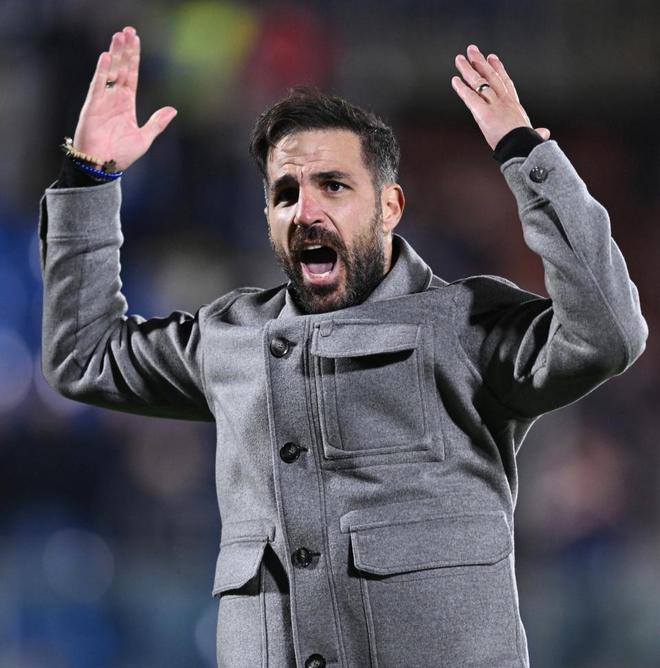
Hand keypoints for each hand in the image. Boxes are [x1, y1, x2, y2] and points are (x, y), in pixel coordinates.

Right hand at [73, 26, 176, 169]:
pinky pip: (97, 85)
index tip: (136, 41)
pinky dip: (101, 71)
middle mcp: (114, 98)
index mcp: (126, 104)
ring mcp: (103, 101)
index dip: (134, 58)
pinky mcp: (92, 107)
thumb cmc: (122, 155)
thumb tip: (173, 110)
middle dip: (124, 50)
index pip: (131, 75)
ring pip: (109, 72)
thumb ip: (157, 123)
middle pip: (121, 68)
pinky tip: (106, 57)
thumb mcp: (145, 137)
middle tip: (128, 30)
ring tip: (118, 36)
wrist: (103, 166)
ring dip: (114, 54)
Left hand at [451, 44, 549, 149]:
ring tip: (459, 59)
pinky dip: (462, 89)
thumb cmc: (527, 144)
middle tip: (472, 50)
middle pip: (491, 77)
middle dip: (481, 62)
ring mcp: (493, 105)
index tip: (492, 58)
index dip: (498, 69)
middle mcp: (504, 101)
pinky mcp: (483, 113)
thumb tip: (544, 133)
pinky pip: (470, 97)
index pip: (505, 83)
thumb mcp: (533, 135)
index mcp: (514, 106)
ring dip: (468, 69)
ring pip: (479, 82)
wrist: (522, 148)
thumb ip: (537, 132)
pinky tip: (455, 80)